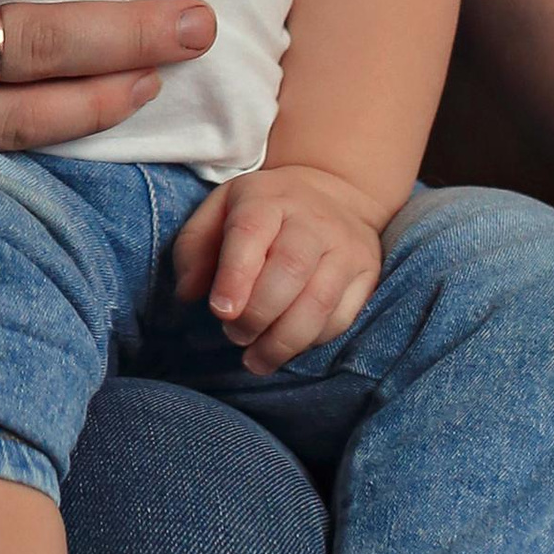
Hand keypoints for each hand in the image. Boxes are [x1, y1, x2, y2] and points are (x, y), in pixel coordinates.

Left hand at [171, 163, 389, 372]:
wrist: (332, 194)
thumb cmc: (263, 212)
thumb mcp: (219, 211)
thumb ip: (194, 248)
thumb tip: (187, 293)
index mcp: (267, 199)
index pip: (250, 232)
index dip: (235, 276)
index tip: (221, 311)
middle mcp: (312, 220)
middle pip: (290, 269)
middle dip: (258, 314)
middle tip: (235, 335)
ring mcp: (345, 247)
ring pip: (320, 300)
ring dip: (284, 340)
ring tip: (256, 358)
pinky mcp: (366, 273)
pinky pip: (341, 317)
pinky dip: (311, 341)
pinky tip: (287, 347)